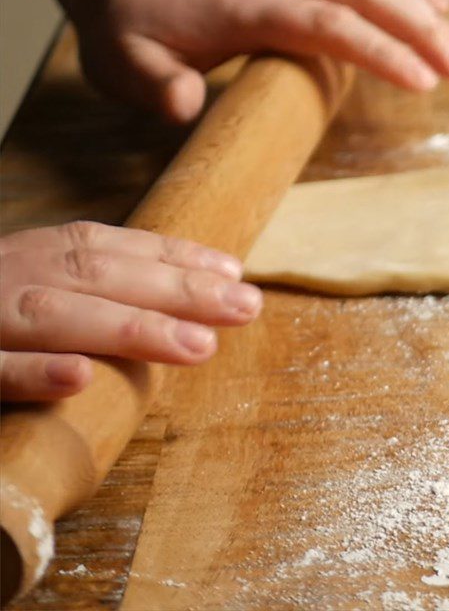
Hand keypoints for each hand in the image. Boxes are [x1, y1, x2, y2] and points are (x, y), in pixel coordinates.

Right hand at [0, 221, 262, 401]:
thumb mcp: (35, 282)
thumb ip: (90, 284)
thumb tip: (177, 299)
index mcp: (34, 255)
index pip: (116, 248)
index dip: (176, 257)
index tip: (233, 274)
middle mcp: (10, 274)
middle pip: (100, 274)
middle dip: (176, 289)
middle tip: (245, 306)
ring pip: (53, 315)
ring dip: (129, 328)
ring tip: (198, 346)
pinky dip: (29, 371)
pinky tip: (78, 378)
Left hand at [75, 0, 448, 122]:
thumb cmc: (131, 29)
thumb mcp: (124, 65)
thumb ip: (156, 85)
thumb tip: (187, 105)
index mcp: (246, 4)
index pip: (326, 23)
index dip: (378, 50)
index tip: (424, 82)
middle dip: (421, 30)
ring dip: (424, 11)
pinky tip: (436, 8)